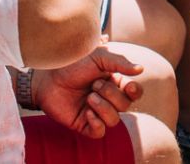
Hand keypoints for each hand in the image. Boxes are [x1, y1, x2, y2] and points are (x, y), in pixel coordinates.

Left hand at [32, 44, 146, 138]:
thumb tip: (141, 69)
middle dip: (111, 94)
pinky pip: (100, 132)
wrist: (48, 76)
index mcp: (114, 83)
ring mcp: (96, 112)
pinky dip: (96, 122)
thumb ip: (120, 62)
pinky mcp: (84, 124)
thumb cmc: (73, 64)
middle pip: (125, 105)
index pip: (134, 92)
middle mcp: (107, 99)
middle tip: (93, 84)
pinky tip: (86, 112)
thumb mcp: (98, 57)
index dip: (135, 91)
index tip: (129, 86)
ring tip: (89, 97)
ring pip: (114, 120)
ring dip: (103, 107)